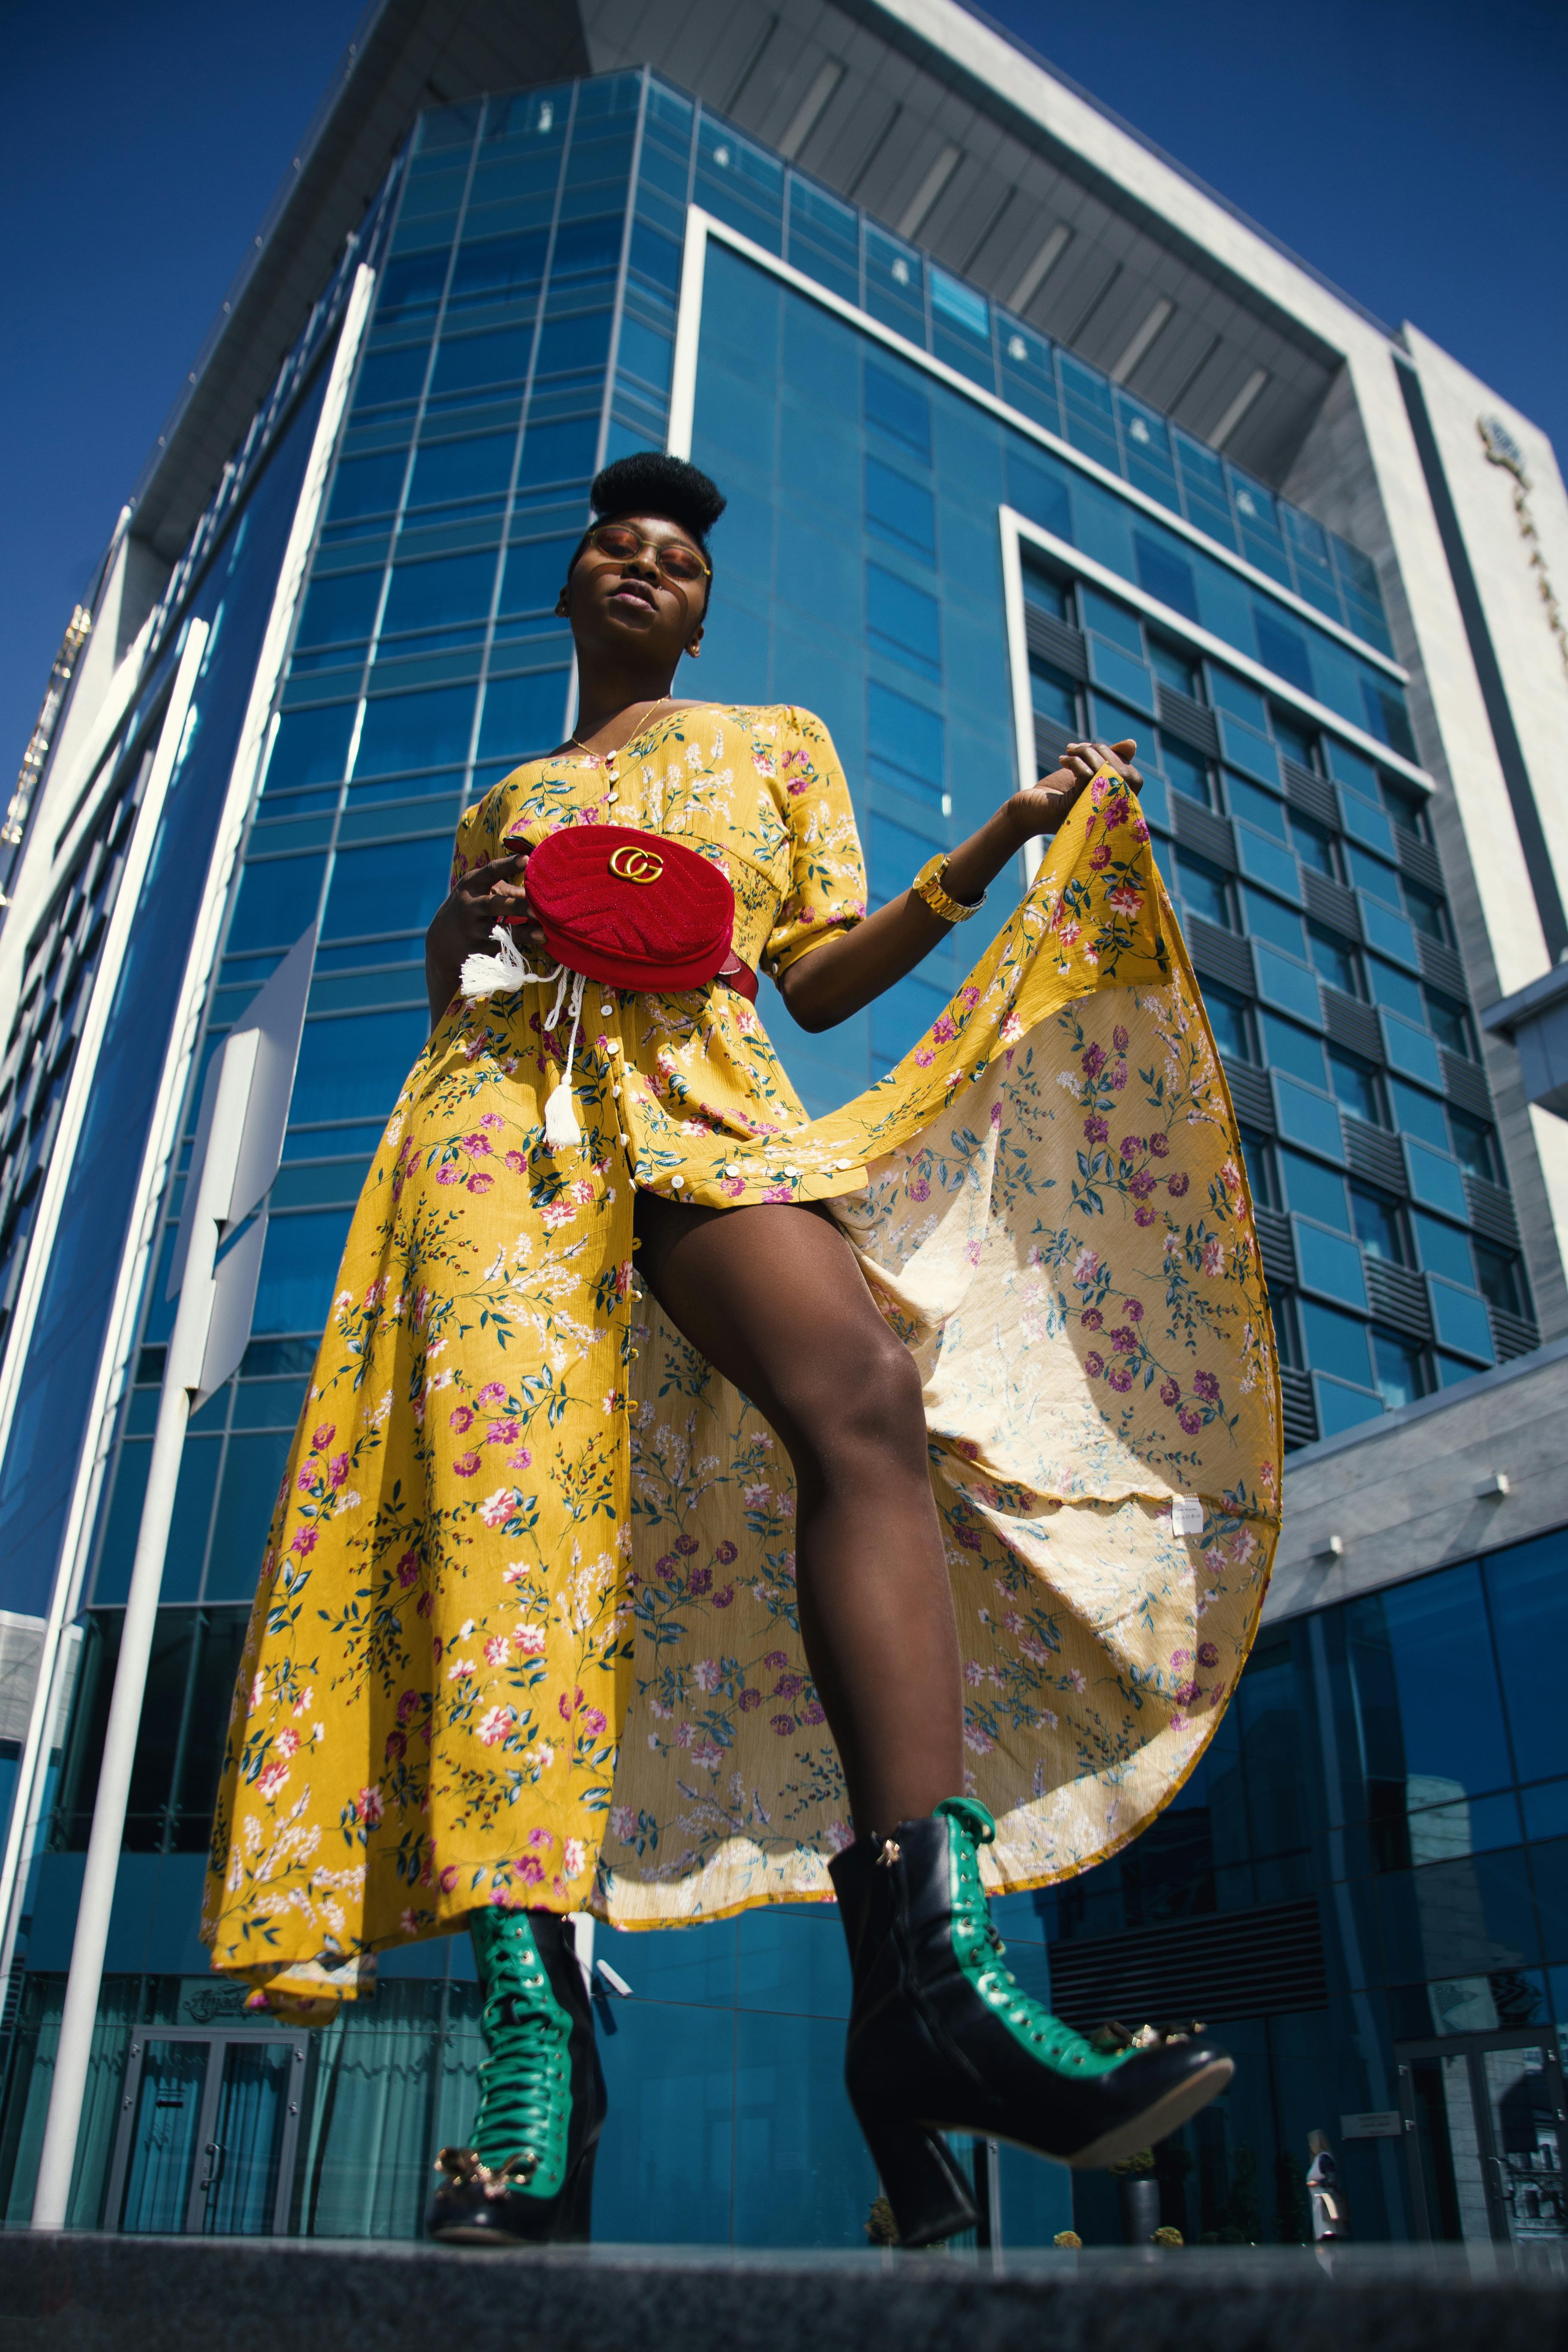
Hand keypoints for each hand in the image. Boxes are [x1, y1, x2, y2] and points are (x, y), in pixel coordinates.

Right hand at [425, 851, 539, 1025]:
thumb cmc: (472, 907)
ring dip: (522, 933)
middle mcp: (469, 906)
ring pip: (498, 931)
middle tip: (537, 908)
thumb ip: (508, 889)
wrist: (443, 940)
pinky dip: (519, 945)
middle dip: (516, 906)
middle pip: (494, 905)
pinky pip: (501, 947)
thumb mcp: (481, 891)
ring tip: (542, 934)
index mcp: (472, 885)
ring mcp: (472, 929)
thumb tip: (538, 889)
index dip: (509, 865)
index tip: (527, 859)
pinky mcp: (477, 949)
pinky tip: (536, 944)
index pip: (491, 872)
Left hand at [1008, 738, 1141, 840]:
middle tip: (1076, 747)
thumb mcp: (1086, 772)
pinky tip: (1063, 761)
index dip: (1118, 758)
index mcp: (1114, 805)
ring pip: (1105, 772)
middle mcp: (1109, 814)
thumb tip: (1133, 744)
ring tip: (1068, 751)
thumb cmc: (1055, 794)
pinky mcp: (1078, 809)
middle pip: (1123, 773)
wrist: (1025, 810)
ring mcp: (1095, 813)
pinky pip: (1087, 776)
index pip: (1134, 778)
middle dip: (1101, 751)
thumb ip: (1108, 760)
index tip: (1094, 748)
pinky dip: (1076, 762)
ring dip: (1085, 753)